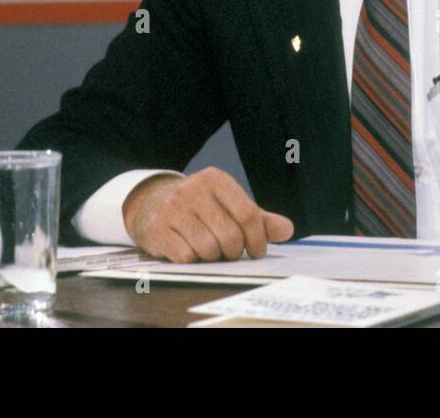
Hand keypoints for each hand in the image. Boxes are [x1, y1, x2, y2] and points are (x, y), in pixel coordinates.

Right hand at [121, 166, 294, 262]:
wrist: (153, 203)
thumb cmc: (201, 208)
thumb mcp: (230, 206)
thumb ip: (259, 219)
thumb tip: (287, 229)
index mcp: (215, 179)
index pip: (247, 214)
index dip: (258, 239)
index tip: (257, 251)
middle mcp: (192, 189)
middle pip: (229, 236)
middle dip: (233, 251)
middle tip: (229, 252)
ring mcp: (171, 208)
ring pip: (208, 249)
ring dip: (213, 257)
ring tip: (209, 249)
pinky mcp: (156, 227)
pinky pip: (187, 257)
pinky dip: (193, 260)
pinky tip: (189, 250)